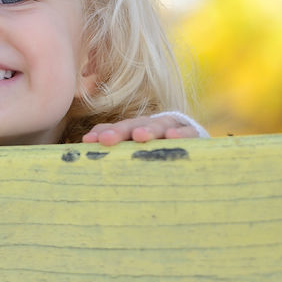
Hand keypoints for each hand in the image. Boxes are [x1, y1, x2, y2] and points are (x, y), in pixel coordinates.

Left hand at [81, 114, 200, 145]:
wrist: (192, 156)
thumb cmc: (155, 155)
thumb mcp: (133, 153)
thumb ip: (114, 145)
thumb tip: (86, 142)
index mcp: (134, 129)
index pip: (115, 129)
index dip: (102, 133)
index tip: (88, 142)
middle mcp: (151, 126)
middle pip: (133, 126)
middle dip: (118, 132)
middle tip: (106, 139)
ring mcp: (172, 128)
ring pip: (159, 126)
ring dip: (148, 130)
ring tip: (139, 136)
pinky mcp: (194, 135)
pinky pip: (188, 133)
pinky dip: (181, 134)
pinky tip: (172, 137)